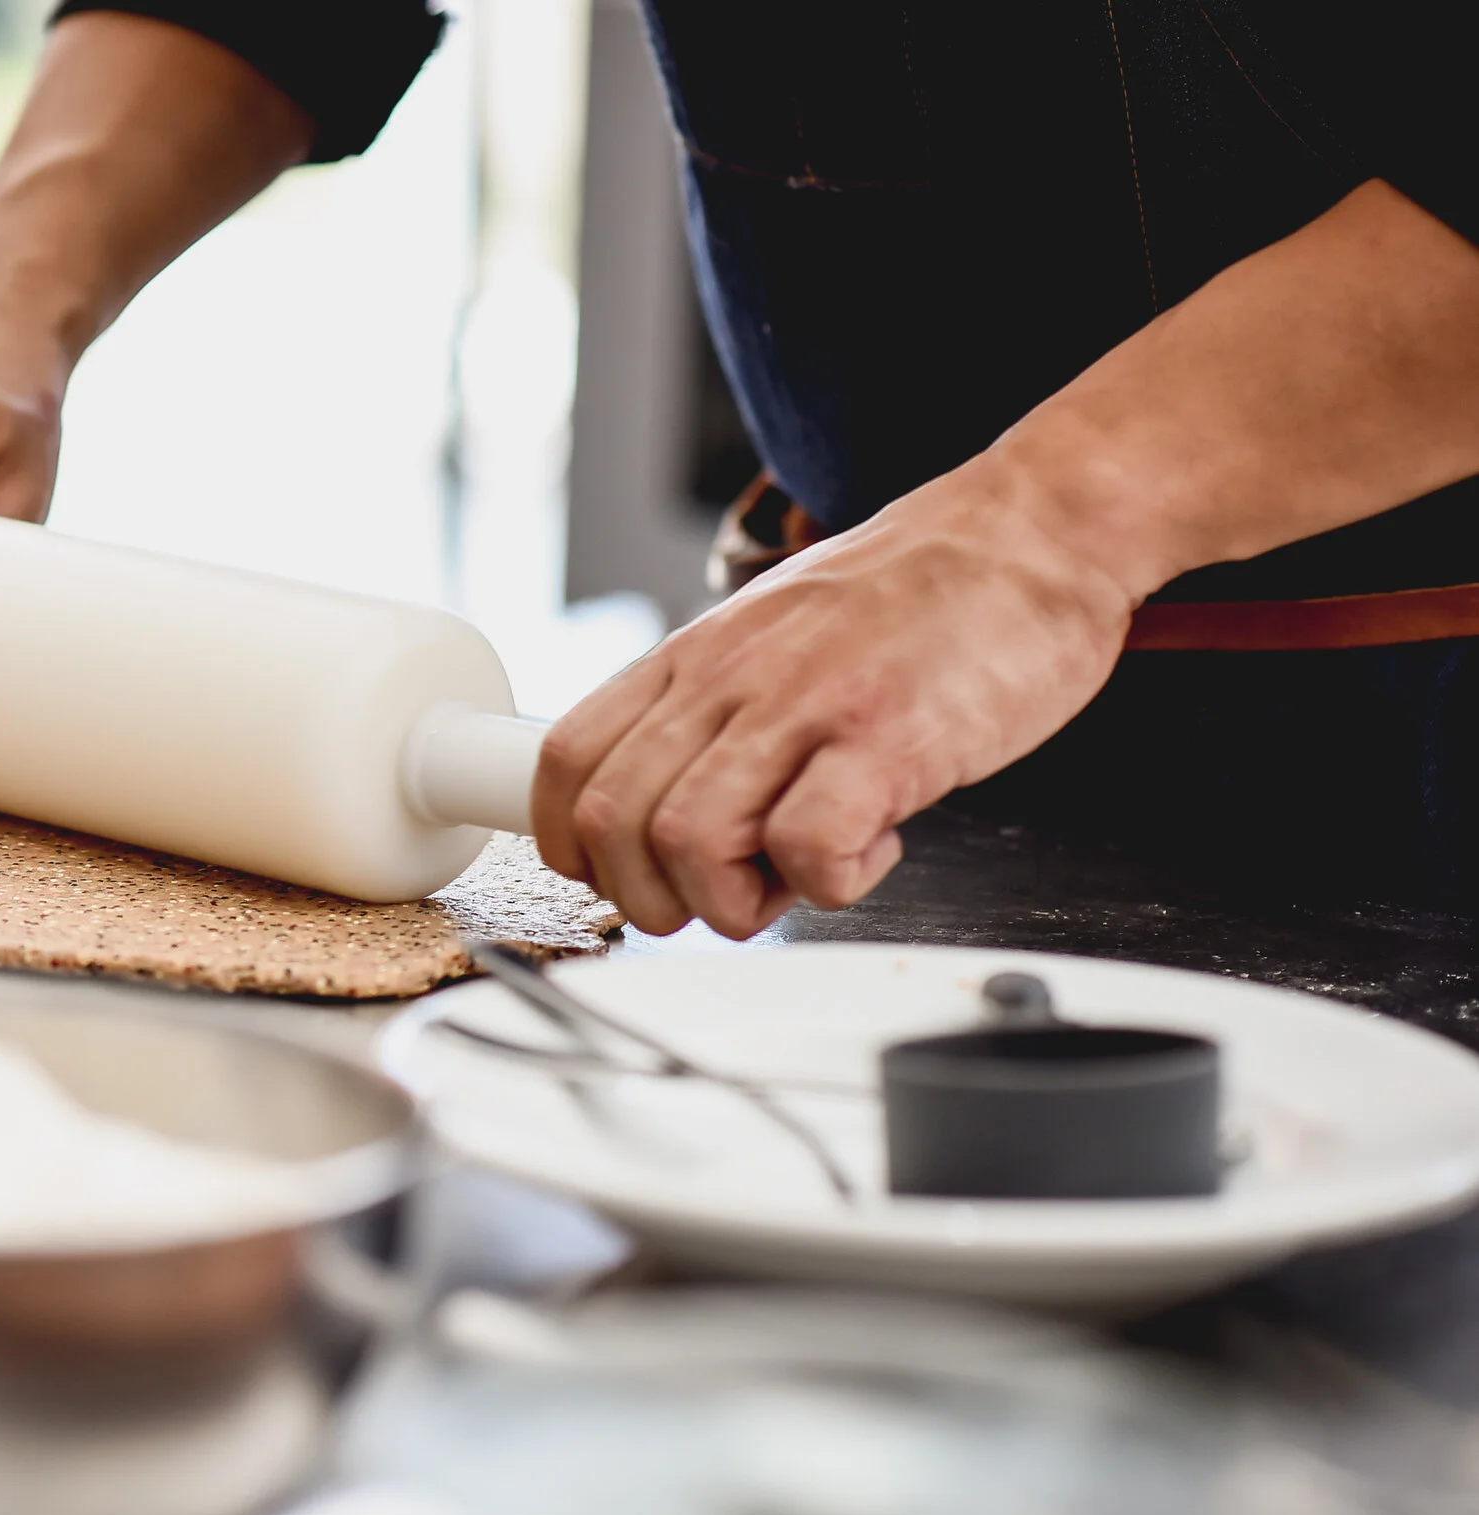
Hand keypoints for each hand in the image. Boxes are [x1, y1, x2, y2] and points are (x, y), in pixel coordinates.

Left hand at [531, 461, 1142, 938]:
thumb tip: (654, 804)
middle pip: (610, 822)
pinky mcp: (888, 737)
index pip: (564, 761)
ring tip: (799, 872)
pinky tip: (870, 848)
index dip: (576, 846)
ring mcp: (805, 704)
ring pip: (688, 843)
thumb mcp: (770, 632)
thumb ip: (709, 708)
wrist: (1034, 530)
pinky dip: (830, 881)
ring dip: (734, 900)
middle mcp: (730, 677)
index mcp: (693, 657)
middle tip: (726, 891)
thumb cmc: (916, 595)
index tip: (630, 874)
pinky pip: (808, 847)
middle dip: (654, 897)